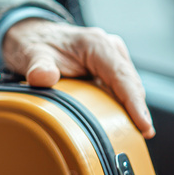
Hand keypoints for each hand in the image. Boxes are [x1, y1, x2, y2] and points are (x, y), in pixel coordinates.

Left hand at [1, 18, 154, 138]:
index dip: (134, 101)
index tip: (143, 125)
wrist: (32, 36)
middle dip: (138, 111)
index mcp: (96, 44)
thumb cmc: (34, 43)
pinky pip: (120, 90)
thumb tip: (42, 77)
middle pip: (130, 84)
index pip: (121, 75)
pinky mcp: (107, 71)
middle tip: (140, 138)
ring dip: (132, 110)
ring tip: (135, 136)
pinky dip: (122, 107)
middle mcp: (109, 50)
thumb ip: (37, 65)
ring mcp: (111, 60)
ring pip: (129, 88)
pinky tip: (122, 125)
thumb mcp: (30, 53)